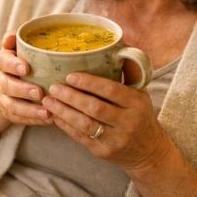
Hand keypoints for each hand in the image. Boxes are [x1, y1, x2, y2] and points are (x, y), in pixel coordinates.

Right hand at [0, 32, 51, 125]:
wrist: (2, 89)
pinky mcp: (10, 113)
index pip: (3, 61)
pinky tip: (48, 120)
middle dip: (22, 89)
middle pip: (6, 85)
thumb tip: (14, 35)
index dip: (13, 65)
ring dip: (29, 109)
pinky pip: (19, 119)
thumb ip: (16, 40)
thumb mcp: (16, 49)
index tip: (26, 68)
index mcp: (2, 61)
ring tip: (46, 111)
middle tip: (38, 92)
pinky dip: (33, 120)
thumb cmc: (18, 62)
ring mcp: (3, 98)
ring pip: (11, 105)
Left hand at [42, 72, 169, 173]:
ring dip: (63, 112)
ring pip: (85, 125)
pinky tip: (54, 115)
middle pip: (95, 108)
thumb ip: (129, 70)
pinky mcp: (102, 152)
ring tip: (48, 100)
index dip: (89, 83)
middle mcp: (127, 122)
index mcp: (137, 103)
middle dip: (71, 97)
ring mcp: (115, 140)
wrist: (148, 151)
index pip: (111, 91)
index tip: (70, 76)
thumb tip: (117, 45)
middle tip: (53, 87)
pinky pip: (80, 138)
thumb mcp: (141, 93)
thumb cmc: (140, 114)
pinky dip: (65, 126)